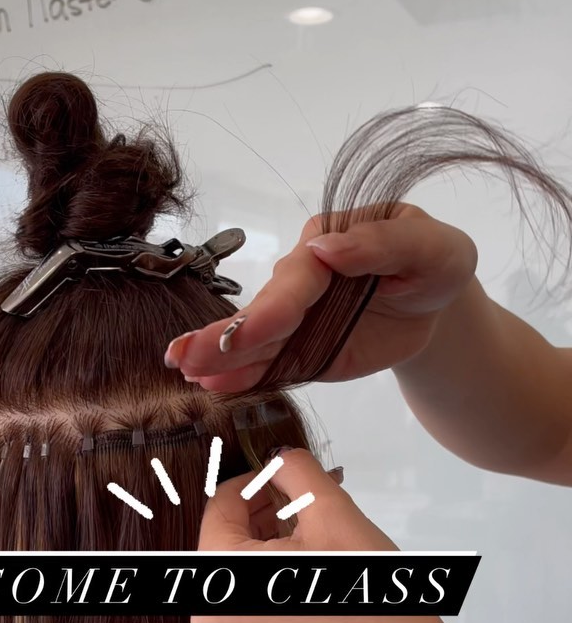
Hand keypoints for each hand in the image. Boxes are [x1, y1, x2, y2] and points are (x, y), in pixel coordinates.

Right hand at [165, 205, 477, 390]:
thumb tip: (327, 248)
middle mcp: (305, 275)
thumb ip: (384, 244)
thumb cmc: (437, 264)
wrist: (437, 304)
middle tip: (190, 353)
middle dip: (228, 333)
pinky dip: (241, 375)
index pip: (302, 274)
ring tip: (184, 367)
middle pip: (267, 307)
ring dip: (219, 354)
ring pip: (258, 338)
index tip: (254, 327)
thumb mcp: (435, 248)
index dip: (279, 304)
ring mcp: (299, 315)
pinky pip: (272, 363)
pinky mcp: (303, 349)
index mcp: (333, 239)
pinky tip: (210, 383)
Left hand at [193, 448, 469, 622]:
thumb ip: (299, 473)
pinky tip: (331, 576)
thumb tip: (279, 457)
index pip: (221, 507)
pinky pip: (263, 606)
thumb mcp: (335, 517)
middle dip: (276, 511)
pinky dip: (288, 582)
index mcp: (217, 579)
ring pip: (252, 574)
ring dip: (285, 545)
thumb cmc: (373, 607)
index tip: (291, 472)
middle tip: (318, 494)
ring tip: (332, 533)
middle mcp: (213, 620)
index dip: (260, 480)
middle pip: (234, 541)